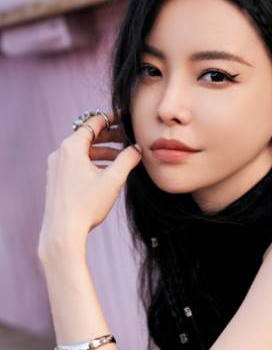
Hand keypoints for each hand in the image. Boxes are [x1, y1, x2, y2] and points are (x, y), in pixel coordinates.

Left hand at [38, 111, 142, 258]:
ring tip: (119, 159)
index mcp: (71, 148)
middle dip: (108, 138)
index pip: (92, 124)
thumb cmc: (87, 204)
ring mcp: (55, 167)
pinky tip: (104, 173)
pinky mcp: (55, 180)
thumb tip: (138, 149)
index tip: (121, 118)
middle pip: (86, 137)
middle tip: (125, 139)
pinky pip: (75, 164)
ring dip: (101, 152)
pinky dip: (91, 163)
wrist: (63, 231)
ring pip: (82, 152)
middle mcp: (60, 154)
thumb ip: (128, 160)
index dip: (109, 119)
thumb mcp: (113, 179)